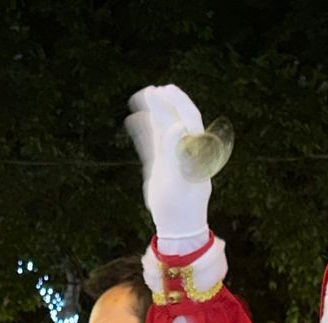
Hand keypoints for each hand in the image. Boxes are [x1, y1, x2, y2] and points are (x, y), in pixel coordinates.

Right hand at [125, 85, 211, 239]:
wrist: (177, 226)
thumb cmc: (181, 205)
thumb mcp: (177, 179)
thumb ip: (175, 151)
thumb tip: (176, 125)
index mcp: (195, 151)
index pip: (189, 119)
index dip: (178, 102)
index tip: (165, 89)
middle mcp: (185, 150)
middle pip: (176, 119)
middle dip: (165, 103)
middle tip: (152, 90)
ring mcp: (173, 157)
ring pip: (164, 128)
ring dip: (154, 112)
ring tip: (142, 96)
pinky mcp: (162, 165)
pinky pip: (153, 142)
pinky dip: (144, 129)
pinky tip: (133, 119)